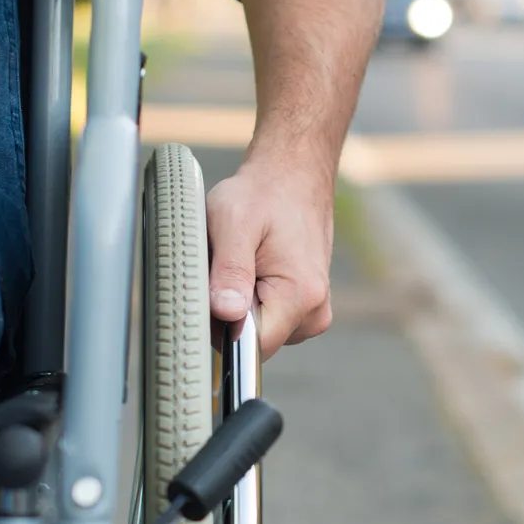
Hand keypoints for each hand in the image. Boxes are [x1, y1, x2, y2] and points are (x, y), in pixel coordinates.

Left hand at [206, 155, 334, 358]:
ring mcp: (313, 311)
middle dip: (229, 314)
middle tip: (223, 268)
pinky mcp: (306, 306)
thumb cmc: (263, 194)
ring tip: (239, 264)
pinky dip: (253, 300)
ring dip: (240, 306)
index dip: (220, 331)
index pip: (251, 347)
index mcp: (300, 296)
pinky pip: (269, 319)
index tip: (208, 298)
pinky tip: (252, 269)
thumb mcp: (234, 222)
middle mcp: (314, 312)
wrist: (293, 176)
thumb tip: (226, 314)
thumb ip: (230, 270)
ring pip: (260, 332)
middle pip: (254, 342)